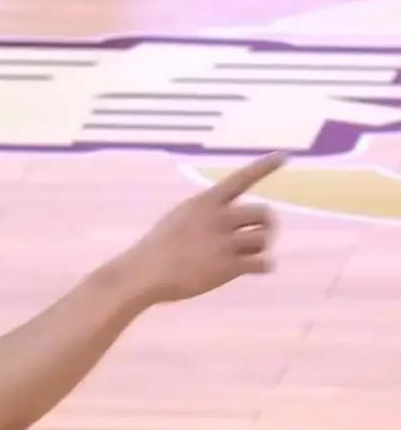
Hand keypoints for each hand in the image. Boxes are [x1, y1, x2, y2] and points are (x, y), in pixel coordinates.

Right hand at [126, 152, 285, 302]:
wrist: (144, 273)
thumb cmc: (157, 249)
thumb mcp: (179, 218)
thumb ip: (205, 215)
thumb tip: (233, 223)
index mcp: (204, 202)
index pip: (241, 178)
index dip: (264, 166)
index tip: (285, 155)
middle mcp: (217, 217)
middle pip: (264, 212)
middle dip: (266, 225)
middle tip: (260, 236)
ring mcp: (223, 241)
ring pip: (264, 238)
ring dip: (260, 248)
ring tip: (247, 256)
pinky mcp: (228, 266)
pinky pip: (263, 263)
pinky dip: (264, 266)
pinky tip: (256, 269)